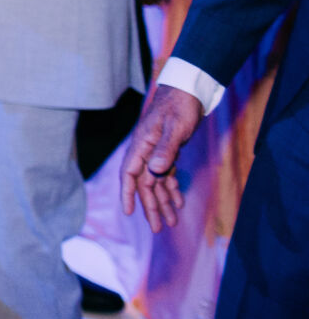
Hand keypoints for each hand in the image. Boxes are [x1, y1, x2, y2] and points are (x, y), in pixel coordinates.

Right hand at [120, 84, 203, 232]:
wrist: (188, 90)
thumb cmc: (179, 106)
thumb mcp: (175, 128)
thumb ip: (164, 149)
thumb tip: (154, 172)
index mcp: (142, 145)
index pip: (131, 174)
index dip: (129, 194)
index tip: (130, 212)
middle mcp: (146, 151)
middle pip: (145, 183)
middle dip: (151, 206)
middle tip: (159, 228)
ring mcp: (157, 151)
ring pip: (157, 182)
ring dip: (163, 201)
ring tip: (171, 222)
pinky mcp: (169, 151)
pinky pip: (167, 174)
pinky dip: (172, 188)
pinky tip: (178, 201)